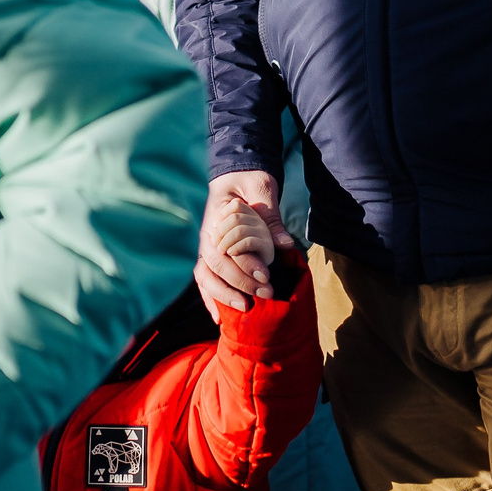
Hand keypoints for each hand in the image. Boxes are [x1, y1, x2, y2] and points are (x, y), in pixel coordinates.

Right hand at [195, 171, 287, 314]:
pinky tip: (219, 318)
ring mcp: (209, 246)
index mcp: (216, 220)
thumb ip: (271, 218)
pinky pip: (207, 279)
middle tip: (265, 295)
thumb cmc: (249, 180)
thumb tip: (285, 245)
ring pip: (206, 277)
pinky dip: (212, 298)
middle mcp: (208, 236)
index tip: (265, 276)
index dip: (242, 266)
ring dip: (223, 296)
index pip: (223, 250)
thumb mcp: (262, 190)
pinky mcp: (214, 254)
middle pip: (213, 267)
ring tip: (245, 309)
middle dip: (238, 284)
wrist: (238, 172)